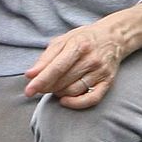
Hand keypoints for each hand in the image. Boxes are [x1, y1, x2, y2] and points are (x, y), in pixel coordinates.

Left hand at [23, 2, 141, 108]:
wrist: (114, 37)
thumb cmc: (83, 38)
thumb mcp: (62, 41)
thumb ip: (45, 58)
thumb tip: (30, 75)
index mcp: (77, 45)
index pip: (56, 68)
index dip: (40, 81)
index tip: (28, 91)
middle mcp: (91, 59)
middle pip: (63, 81)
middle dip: (47, 87)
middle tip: (39, 86)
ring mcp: (100, 72)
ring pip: (74, 90)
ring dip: (58, 93)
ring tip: (53, 87)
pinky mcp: (108, 82)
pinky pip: (92, 99)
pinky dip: (76, 103)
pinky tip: (65, 100)